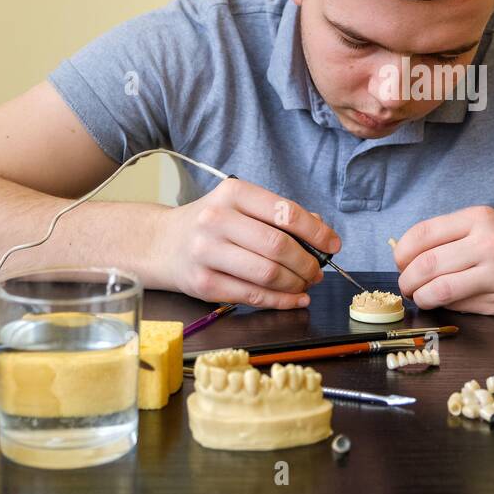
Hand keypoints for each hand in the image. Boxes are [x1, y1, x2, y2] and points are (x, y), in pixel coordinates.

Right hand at [155, 177, 340, 308]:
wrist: (161, 243)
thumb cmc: (211, 224)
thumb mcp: (240, 206)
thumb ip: (279, 215)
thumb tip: (321, 232)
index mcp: (233, 193)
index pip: (285, 212)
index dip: (317, 232)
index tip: (333, 244)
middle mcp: (217, 220)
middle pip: (278, 246)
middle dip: (307, 263)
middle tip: (317, 270)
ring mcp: (207, 253)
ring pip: (267, 274)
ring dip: (295, 283)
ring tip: (305, 284)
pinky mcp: (203, 284)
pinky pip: (252, 296)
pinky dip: (280, 301)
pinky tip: (293, 298)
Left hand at [391, 206, 493, 313]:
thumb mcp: (488, 220)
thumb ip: (451, 234)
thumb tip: (408, 256)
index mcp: (479, 219)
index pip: (422, 235)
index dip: (401, 253)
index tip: (400, 261)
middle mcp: (488, 245)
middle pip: (426, 266)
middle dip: (406, 280)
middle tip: (405, 285)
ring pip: (440, 292)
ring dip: (421, 298)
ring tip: (421, 296)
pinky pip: (462, 307)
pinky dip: (447, 306)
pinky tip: (449, 301)